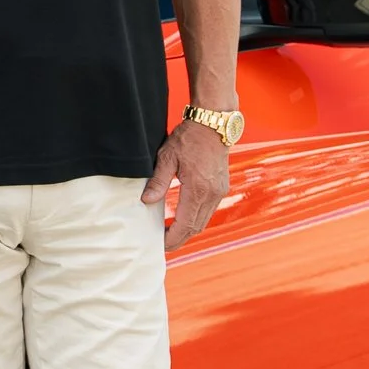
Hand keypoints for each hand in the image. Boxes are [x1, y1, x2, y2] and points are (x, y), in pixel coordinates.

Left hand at [145, 120, 229, 250]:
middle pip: (196, 228)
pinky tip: (183, 218)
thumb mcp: (167, 157)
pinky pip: (208, 211)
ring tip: (170, 233)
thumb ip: (157, 181)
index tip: (159, 244)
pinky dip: (195, 219)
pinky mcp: (221, 188)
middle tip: (162, 243)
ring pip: (203, 221)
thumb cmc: (189, 138)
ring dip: (188, 230)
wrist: (213, 125)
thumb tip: (146, 201)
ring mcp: (219, 192)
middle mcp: (212, 194)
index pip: (185, 224)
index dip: (172, 238)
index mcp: (198, 189)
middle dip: (179, 239)